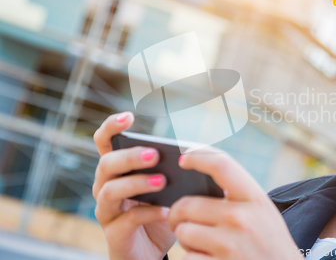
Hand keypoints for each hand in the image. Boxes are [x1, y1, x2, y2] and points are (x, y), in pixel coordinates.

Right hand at [92, 112, 175, 259]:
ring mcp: (107, 210)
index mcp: (117, 169)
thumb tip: (203, 153)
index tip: (129, 117)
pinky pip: (127, 219)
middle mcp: (105, 186)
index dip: (111, 126)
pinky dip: (147, 213)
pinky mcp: (114, 234)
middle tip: (155, 155)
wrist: (151, 253)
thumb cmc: (160, 212)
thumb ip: (177, 171)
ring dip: (137, 183)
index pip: (104, 142)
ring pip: (110, 190)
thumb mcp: (169, 188)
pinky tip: (166, 211)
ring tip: (162, 181)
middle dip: (130, 156)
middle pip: (107, 164)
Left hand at [167, 147, 303, 259]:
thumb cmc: (269, 244)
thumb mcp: (262, 212)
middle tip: (178, 220)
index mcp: (255, 199)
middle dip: (177, 214)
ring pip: (183, 232)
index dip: (198, 157)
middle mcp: (242, 218)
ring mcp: (229, 244)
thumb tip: (198, 175)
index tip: (183, 159)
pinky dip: (191, 259)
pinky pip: (186, 257)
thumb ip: (238, 195)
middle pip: (188, 204)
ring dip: (185, 240)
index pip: (222, 165)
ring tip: (201, 245)